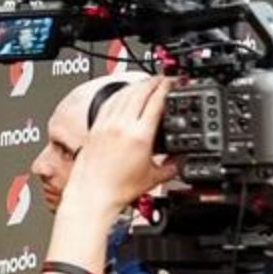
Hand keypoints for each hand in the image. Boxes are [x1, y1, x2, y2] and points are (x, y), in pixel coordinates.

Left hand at [63, 78, 180, 214]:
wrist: (92, 194)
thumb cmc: (118, 189)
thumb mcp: (155, 178)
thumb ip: (172, 166)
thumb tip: (180, 160)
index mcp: (139, 135)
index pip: (156, 101)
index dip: (167, 88)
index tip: (175, 82)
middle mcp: (121, 125)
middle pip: (140, 92)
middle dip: (154, 81)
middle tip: (164, 78)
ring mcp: (106, 124)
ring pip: (123, 94)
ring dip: (138, 85)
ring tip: (147, 82)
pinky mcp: (95, 128)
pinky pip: (109, 103)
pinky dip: (120, 94)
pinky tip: (124, 94)